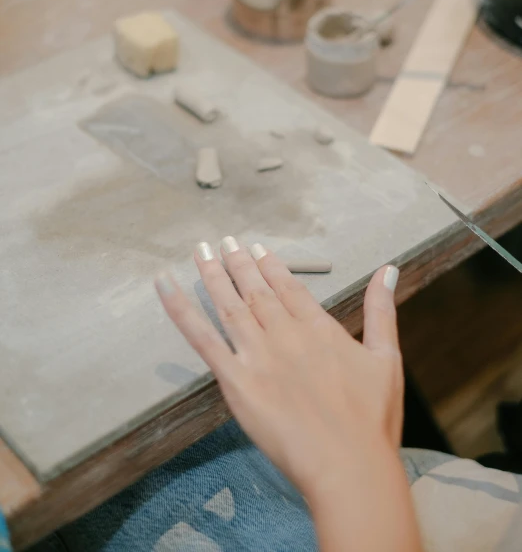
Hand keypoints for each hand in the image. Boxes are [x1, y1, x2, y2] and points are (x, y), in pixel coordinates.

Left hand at [155, 237, 403, 498]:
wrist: (349, 466)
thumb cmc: (372, 420)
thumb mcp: (387, 358)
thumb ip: (381, 310)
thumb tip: (387, 269)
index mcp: (318, 327)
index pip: (288, 287)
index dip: (270, 265)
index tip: (256, 248)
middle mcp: (285, 334)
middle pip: (256, 290)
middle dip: (238, 263)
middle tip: (225, 241)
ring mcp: (258, 355)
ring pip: (230, 305)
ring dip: (213, 275)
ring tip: (201, 251)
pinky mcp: (236, 381)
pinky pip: (203, 339)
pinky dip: (181, 310)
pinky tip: (166, 286)